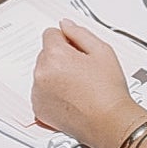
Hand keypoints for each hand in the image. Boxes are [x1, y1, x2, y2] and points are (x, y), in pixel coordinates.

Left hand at [31, 18, 142, 147]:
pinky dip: (51, 93)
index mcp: (55, 55)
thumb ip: (80, 33)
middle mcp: (42, 73)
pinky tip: (71, 97)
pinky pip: (41, 92)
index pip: (50, 34)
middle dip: (60, 57)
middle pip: (45, 53)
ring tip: (78, 85)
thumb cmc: (108, 90)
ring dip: (55, 75)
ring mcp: (38, 92)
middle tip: (82, 70)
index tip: (76, 49)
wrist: (108, 121)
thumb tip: (66, 25)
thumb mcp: (102, 51)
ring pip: (43, 73)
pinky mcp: (38, 109)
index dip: (67, 39)